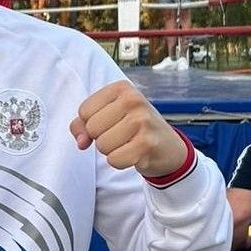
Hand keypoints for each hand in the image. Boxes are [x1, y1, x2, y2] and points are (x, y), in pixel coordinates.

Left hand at [69, 80, 186, 176]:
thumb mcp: (107, 116)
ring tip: (128, 143)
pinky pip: (114, 160)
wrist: (168, 146)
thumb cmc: (132, 128)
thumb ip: (82, 124)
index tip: (111, 123)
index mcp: (121, 88)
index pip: (84, 111)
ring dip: (111, 151)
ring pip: (102, 145)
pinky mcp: (147, 144)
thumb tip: (81, 142)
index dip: (91, 123)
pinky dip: (120, 162)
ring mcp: (142, 121)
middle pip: (92, 128)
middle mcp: (133, 100)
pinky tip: (134, 154)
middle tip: (121, 135)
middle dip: (101, 138)